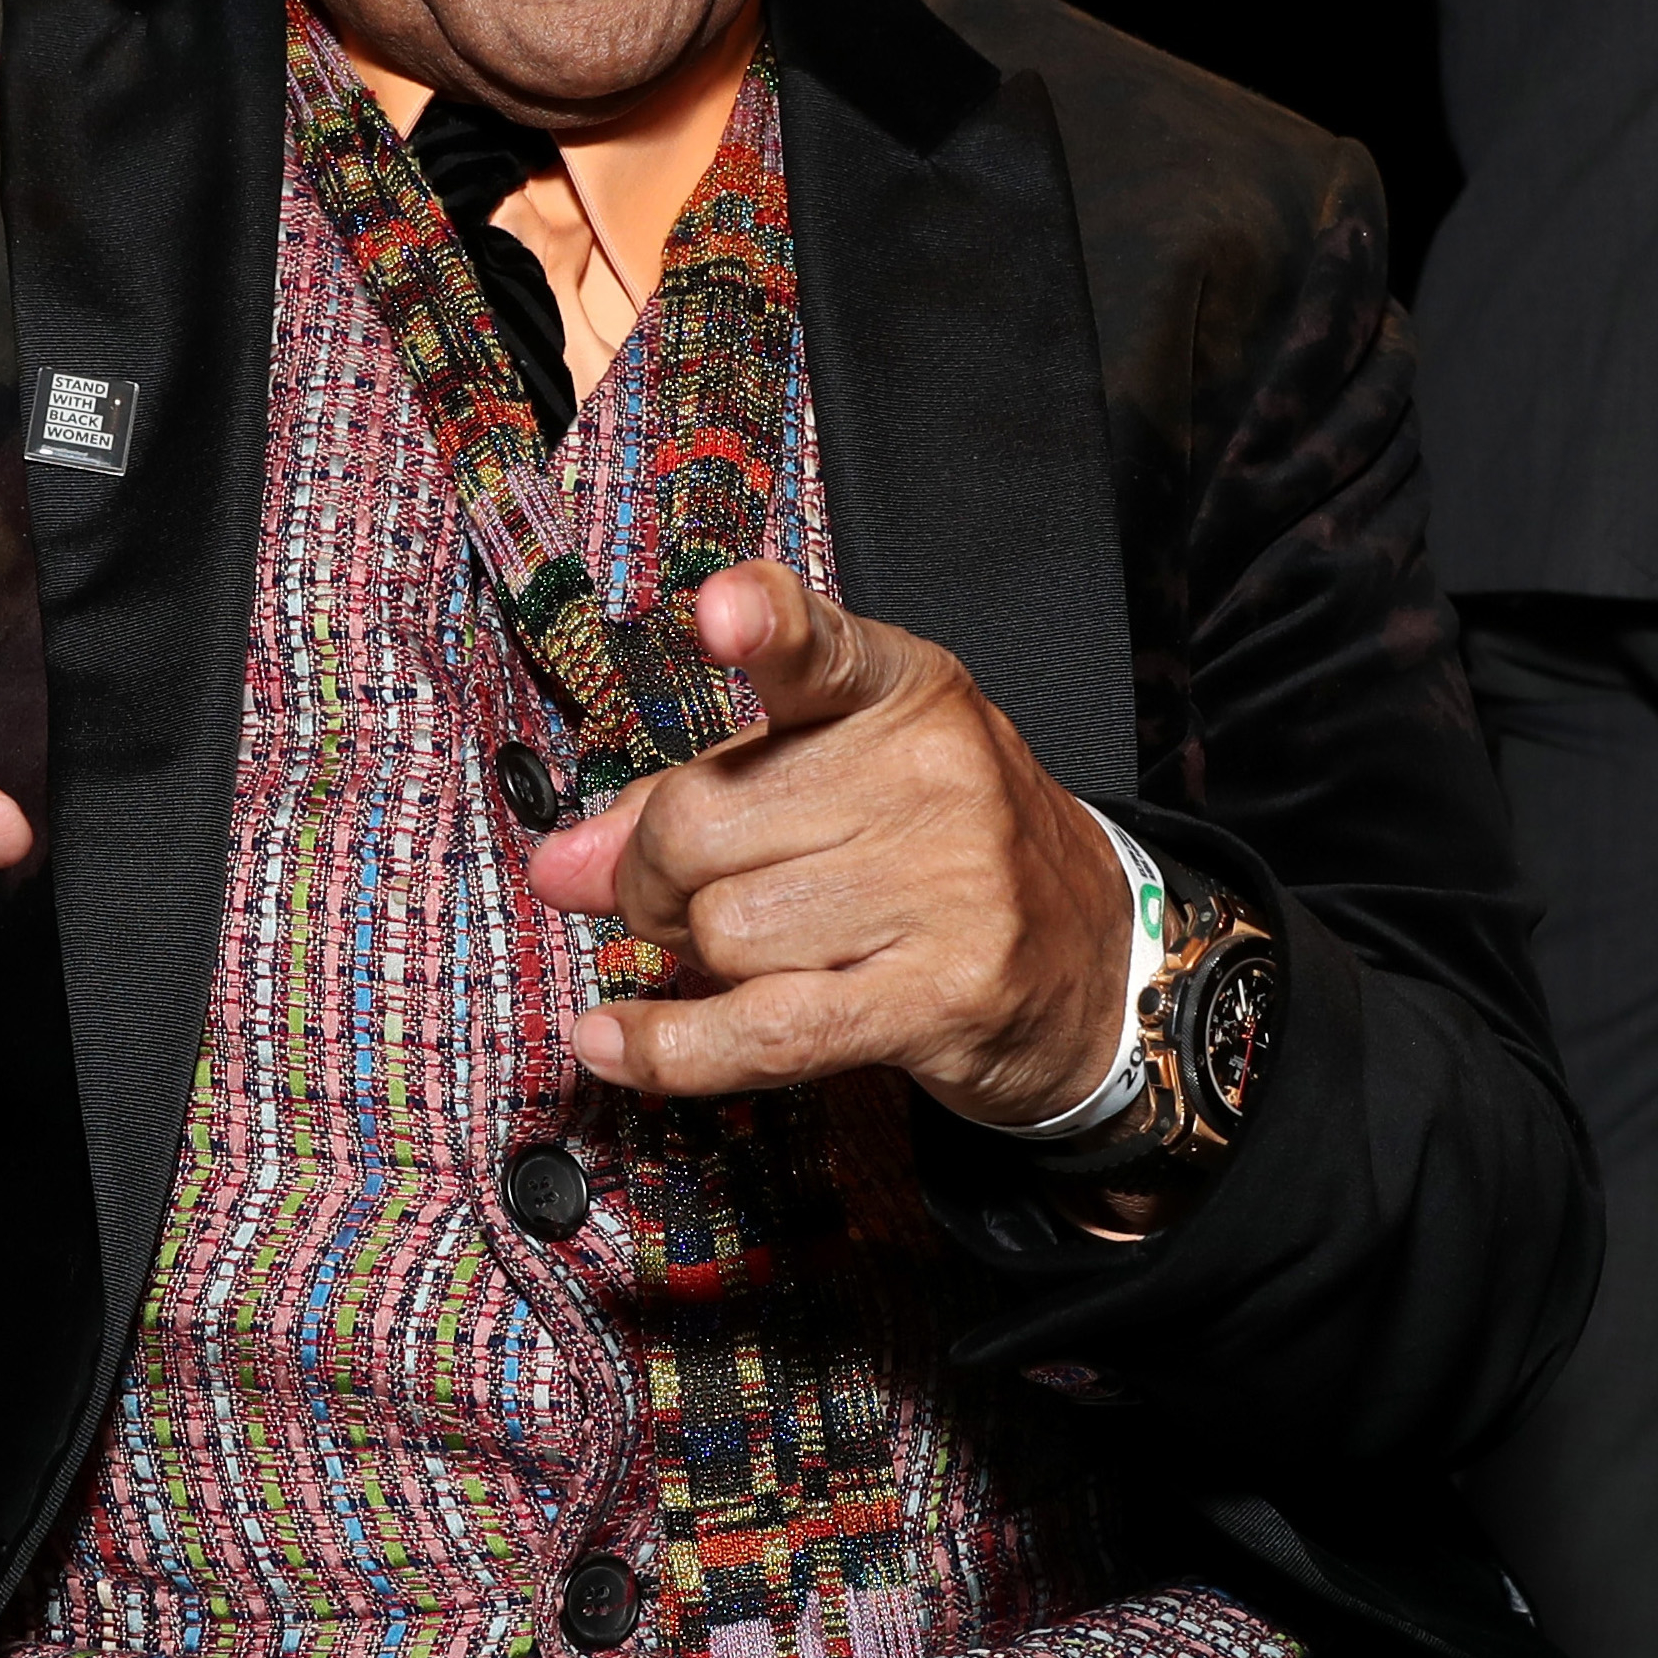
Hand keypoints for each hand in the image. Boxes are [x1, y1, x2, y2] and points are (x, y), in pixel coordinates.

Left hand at [525, 562, 1128, 1121]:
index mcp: (902, 693)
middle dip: (651, 877)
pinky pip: (764, 1028)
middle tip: (673, 897)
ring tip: (748, 952)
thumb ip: (691, 800)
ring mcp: (946, 889)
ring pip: (723, 930)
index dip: (766, 625)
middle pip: (701, 823)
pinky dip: (672, 1046)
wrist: (1095, 961)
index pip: (820, 646)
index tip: (721, 611)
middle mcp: (933, 777)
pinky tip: (614, 1041)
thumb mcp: (834, 782)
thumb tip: (562, 862)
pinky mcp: (938, 997)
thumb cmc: (942, 855)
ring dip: (698, 958)